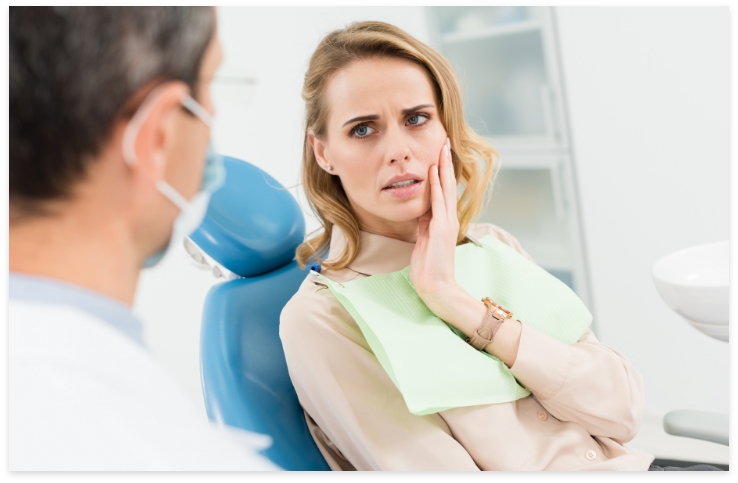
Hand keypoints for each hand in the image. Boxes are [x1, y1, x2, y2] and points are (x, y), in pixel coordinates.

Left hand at [409, 137, 521, 365]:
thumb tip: (421, 209)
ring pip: (445, 189)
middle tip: (444, 141)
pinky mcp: (441, 230)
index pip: (442, 190)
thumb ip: (424, 223)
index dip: (440, 171)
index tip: (438, 152)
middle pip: (447, 184)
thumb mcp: (424, 239)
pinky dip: (437, 187)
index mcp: (442, 221)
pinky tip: (434, 173)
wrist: (437, 287)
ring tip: (442, 148)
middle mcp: (448, 218)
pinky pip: (438, 204)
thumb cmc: (429, 267)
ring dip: (442, 168)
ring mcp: (446, 223)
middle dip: (444, 162)